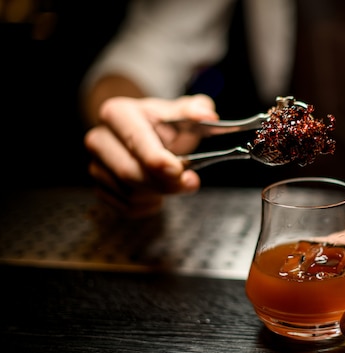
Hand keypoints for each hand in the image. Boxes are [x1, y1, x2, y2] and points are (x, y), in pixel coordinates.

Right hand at [84, 94, 217, 216]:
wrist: (141, 136)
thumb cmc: (161, 125)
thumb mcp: (179, 113)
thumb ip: (196, 111)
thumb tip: (207, 115)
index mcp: (117, 114)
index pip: (135, 141)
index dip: (157, 160)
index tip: (178, 171)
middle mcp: (99, 139)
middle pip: (129, 172)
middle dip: (164, 183)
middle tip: (190, 182)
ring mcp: (96, 165)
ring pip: (130, 194)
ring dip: (160, 194)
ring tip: (175, 182)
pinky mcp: (100, 188)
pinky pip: (127, 208)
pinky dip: (150, 206)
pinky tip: (158, 192)